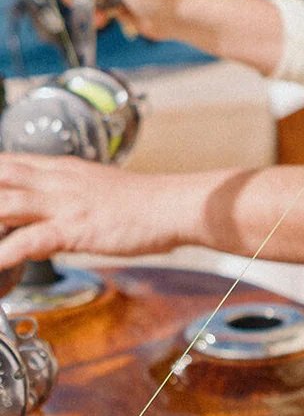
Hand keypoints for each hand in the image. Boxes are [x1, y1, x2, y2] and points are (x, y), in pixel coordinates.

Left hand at [0, 157, 194, 268]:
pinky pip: (29, 240)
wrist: (175, 205)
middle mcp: (58, 181)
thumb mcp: (94, 192)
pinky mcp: (75, 227)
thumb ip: (61, 201)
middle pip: (2, 176)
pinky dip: (5, 253)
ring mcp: (65, 203)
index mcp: (62, 169)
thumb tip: (36, 218)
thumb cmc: (140, 204)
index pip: (9, 163)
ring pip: (7, 204)